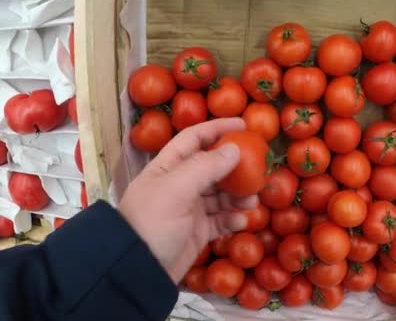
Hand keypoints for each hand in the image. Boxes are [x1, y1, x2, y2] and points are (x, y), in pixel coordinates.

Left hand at [119, 118, 256, 282]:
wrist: (137, 270)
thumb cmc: (153, 222)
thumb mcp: (177, 189)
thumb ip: (206, 166)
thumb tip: (234, 149)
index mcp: (167, 167)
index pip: (194, 138)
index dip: (217, 128)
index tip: (244, 125)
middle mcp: (178, 184)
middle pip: (212, 166)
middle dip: (235, 167)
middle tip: (258, 168)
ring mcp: (189, 209)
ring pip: (220, 195)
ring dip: (238, 195)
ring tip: (251, 200)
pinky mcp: (197, 232)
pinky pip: (221, 220)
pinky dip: (233, 219)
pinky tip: (242, 221)